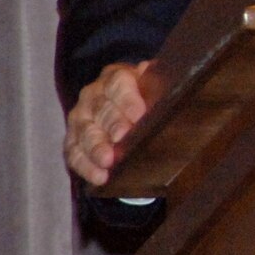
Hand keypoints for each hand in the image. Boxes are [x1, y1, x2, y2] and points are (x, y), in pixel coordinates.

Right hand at [64, 60, 152, 187]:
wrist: (126, 106)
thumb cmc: (147, 97)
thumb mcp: (157, 87)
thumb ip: (164, 88)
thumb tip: (181, 92)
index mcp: (116, 77)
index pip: (119, 84)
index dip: (128, 99)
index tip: (139, 115)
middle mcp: (93, 95)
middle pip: (101, 109)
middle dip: (112, 124)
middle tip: (122, 138)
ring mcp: (80, 117)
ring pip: (85, 132)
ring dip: (96, 148)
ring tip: (108, 161)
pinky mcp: (73, 139)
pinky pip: (74, 153)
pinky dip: (86, 166)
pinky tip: (99, 177)